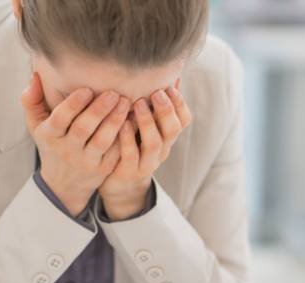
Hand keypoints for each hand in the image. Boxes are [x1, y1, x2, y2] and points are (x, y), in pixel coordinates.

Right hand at [21, 72, 129, 215]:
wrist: (64, 185)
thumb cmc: (52, 145)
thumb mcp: (36, 126)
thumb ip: (31, 100)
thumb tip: (36, 74)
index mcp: (50, 136)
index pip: (60, 119)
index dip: (73, 104)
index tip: (87, 90)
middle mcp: (67, 150)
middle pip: (83, 129)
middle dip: (99, 110)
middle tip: (114, 93)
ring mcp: (87, 161)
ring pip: (103, 141)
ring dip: (115, 121)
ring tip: (126, 102)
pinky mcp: (104, 169)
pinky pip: (117, 151)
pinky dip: (126, 135)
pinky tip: (134, 119)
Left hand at [99, 85, 191, 220]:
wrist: (120, 186)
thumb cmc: (133, 148)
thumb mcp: (147, 127)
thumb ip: (156, 106)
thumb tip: (170, 74)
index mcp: (167, 137)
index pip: (184, 120)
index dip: (179, 103)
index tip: (169, 86)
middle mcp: (162, 150)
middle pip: (172, 130)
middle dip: (165, 110)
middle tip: (155, 93)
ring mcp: (147, 163)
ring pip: (154, 143)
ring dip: (147, 121)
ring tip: (137, 104)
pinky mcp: (129, 172)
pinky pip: (130, 154)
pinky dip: (127, 137)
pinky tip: (121, 123)